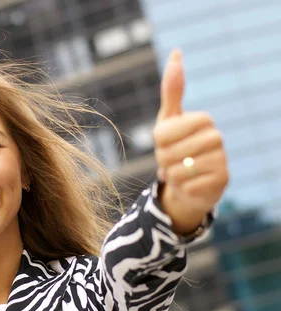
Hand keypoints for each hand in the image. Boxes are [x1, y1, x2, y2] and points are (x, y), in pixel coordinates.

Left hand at [153, 50, 228, 234]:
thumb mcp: (169, 119)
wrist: (189, 182)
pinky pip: (188, 186)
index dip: (158, 143)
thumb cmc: (177, 147)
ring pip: (178, 171)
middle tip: (173, 160)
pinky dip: (183, 187)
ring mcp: (222, 159)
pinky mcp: (222, 181)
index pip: (162, 133)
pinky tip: (191, 184)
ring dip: (172, 175)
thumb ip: (172, 90)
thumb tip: (176, 52)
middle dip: (163, 161)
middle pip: (168, 153)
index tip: (166, 143)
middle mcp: (216, 137)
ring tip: (181, 171)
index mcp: (203, 119)